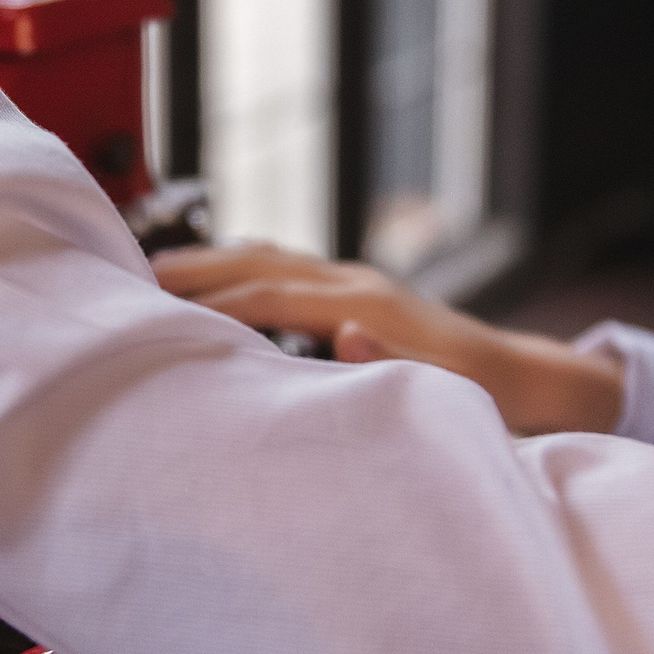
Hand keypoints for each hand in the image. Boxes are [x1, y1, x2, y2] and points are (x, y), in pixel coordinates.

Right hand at [152, 242, 624, 435]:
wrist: (527, 378)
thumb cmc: (483, 396)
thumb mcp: (444, 392)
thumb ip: (391, 366)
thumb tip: (341, 334)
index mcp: (365, 305)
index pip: (267, 294)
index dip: (209, 302)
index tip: (152, 312)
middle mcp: (355, 282)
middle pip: (257, 261)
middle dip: (194, 267)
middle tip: (126, 275)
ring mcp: (356, 281)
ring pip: (268, 257)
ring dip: (212, 260)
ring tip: (151, 273)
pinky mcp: (357, 292)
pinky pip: (284, 269)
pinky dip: (240, 268)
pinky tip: (212, 284)